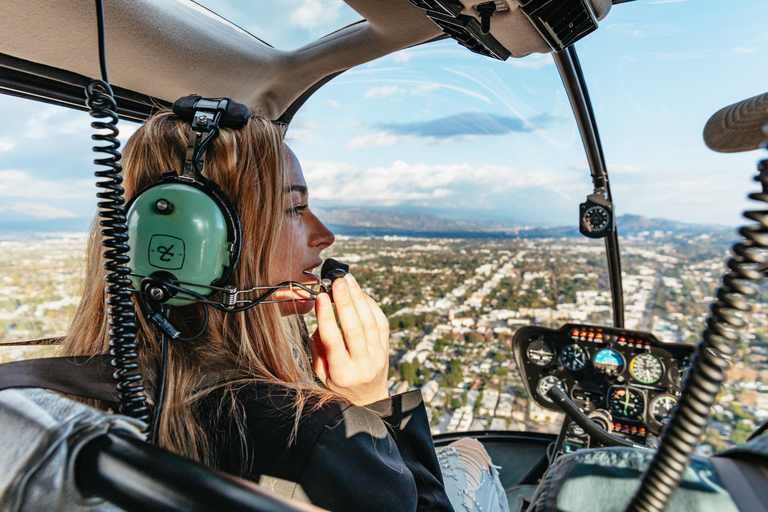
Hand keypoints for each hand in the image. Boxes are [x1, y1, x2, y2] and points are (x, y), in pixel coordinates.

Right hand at [309, 273, 389, 405]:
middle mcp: (363, 364)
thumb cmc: (339, 383)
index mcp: (343, 373)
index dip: (327, 318)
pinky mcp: (387, 347)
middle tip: (337, 282)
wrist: (369, 398)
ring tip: (348, 280)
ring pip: (370, 322)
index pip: (334, 342)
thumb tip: (321, 321)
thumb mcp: (322, 374)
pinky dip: (371, 304)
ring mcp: (378, 355)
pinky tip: (359, 292)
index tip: (321, 297)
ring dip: (359, 297)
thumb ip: (318, 349)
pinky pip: (381, 321)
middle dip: (345, 302)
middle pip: (355, 329)